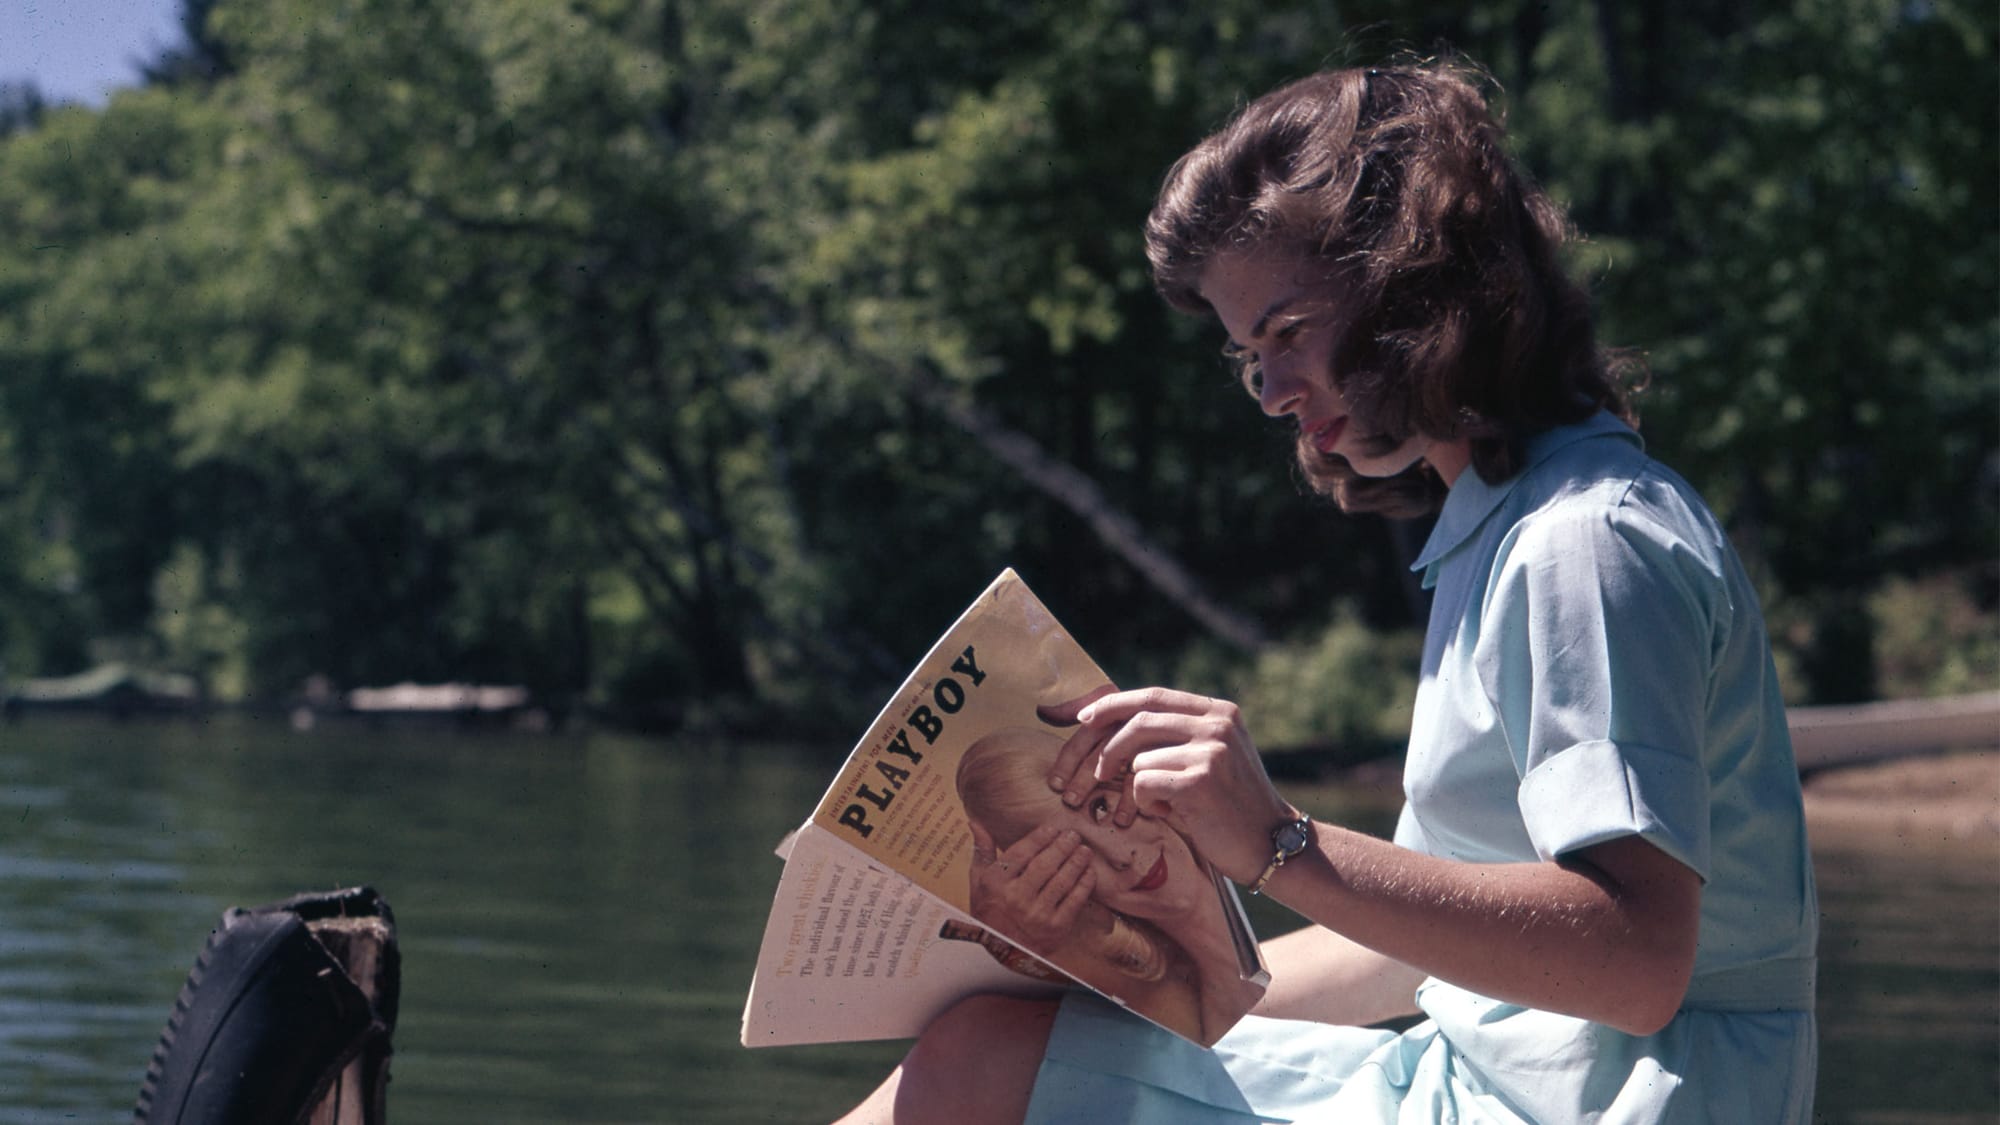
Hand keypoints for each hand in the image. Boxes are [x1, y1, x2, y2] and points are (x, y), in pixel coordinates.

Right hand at [966, 820, 1095, 952]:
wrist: (1003, 950)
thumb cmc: (989, 910)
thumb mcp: (978, 882)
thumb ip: (982, 851)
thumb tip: (976, 822)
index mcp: (996, 883)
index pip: (1021, 854)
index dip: (1039, 838)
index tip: (1052, 828)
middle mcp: (1016, 898)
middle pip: (1044, 865)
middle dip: (1062, 847)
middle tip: (1073, 835)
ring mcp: (1037, 914)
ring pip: (1062, 881)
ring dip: (1076, 862)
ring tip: (1084, 850)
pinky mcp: (1056, 928)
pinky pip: (1075, 901)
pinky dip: (1084, 884)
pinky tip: (1089, 872)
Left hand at [1046, 688, 1295, 883]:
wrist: (1270, 843)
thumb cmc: (1231, 804)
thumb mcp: (1212, 754)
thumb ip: (1177, 733)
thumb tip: (1114, 716)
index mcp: (1219, 711)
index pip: (1153, 696)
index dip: (1113, 704)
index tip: (1083, 717)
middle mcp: (1217, 724)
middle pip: (1139, 721)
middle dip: (1107, 747)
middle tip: (1096, 772)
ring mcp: (1211, 751)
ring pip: (1139, 759)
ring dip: (1142, 788)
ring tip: (1168, 804)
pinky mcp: (1199, 781)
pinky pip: (1144, 785)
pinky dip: (1149, 805)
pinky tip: (1175, 814)